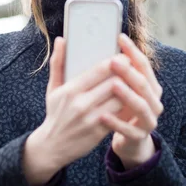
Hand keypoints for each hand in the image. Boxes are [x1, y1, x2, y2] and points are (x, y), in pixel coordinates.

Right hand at [23, 37, 127, 185]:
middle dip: (126, 75)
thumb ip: (58, 63)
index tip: (123, 57)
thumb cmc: (55, 113)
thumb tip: (61, 40)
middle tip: (133, 69)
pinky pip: (119, 116)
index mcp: (70, 90)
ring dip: (129, 92)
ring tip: (134, 84)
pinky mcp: (99, 132)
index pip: (100, 70)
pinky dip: (125, 108)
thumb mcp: (53, 88)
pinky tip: (129, 102)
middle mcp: (80, 104)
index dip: (116, 61)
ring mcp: (91, 119)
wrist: (52, 146)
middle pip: (114, 83)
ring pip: (120, 100)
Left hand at [99, 33, 163, 169]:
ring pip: (141, 105)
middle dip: (129, 71)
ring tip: (113, 85)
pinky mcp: (140, 136)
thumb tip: (95, 46)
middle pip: (143, 83)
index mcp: (149, 85)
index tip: (120, 37)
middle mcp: (153, 100)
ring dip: (127, 94)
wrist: (130, 140)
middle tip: (113, 60)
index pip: (143, 64)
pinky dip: (117, 123)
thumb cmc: (120, 108)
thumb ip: (112, 70)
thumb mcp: (119, 89)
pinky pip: (129, 129)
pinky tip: (103, 116)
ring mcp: (149, 119)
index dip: (133, 51)